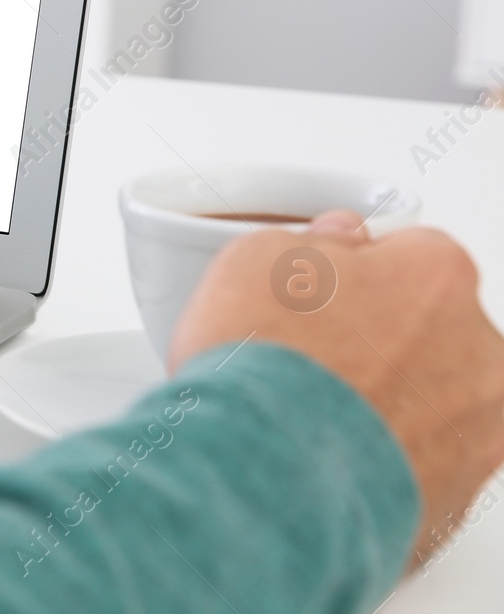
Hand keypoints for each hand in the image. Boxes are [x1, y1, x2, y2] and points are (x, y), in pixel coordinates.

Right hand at [170, 212, 503, 567]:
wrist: (268, 475)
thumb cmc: (268, 367)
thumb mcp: (256, 258)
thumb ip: (313, 239)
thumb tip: (332, 241)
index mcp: (438, 274)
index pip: (409, 253)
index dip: (355, 272)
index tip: (321, 293)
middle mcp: (478, 348)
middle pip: (430, 329)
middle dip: (381, 339)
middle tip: (311, 355)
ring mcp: (476, 428)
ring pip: (432, 399)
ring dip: (386, 402)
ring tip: (311, 414)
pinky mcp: (456, 496)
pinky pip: (419, 464)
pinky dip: (381, 460)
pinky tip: (326, 457)